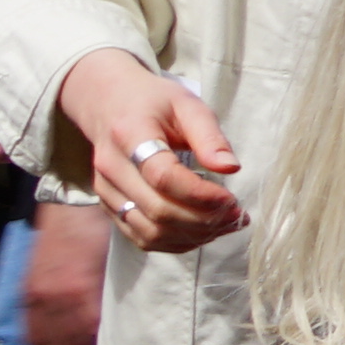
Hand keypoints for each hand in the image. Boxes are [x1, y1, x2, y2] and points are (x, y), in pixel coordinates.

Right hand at [18, 202, 107, 344]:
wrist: (69, 208)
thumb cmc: (97, 233)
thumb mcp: (111, 265)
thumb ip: (109, 296)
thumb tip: (112, 325)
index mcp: (79, 290)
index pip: (87, 335)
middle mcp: (54, 296)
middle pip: (63, 342)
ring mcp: (37, 293)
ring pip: (42, 338)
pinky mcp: (27, 289)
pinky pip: (28, 325)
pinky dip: (36, 343)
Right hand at [57, 51, 246, 253]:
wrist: (108, 104)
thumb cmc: (153, 103)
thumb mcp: (187, 105)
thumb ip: (209, 136)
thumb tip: (231, 168)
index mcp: (129, 134)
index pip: (162, 177)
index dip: (200, 195)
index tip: (232, 198)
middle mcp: (111, 167)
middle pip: (157, 211)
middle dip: (204, 220)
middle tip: (237, 215)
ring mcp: (106, 191)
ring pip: (150, 232)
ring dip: (194, 236)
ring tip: (226, 224)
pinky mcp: (109, 207)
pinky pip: (142, 238)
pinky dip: (177, 242)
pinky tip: (203, 231)